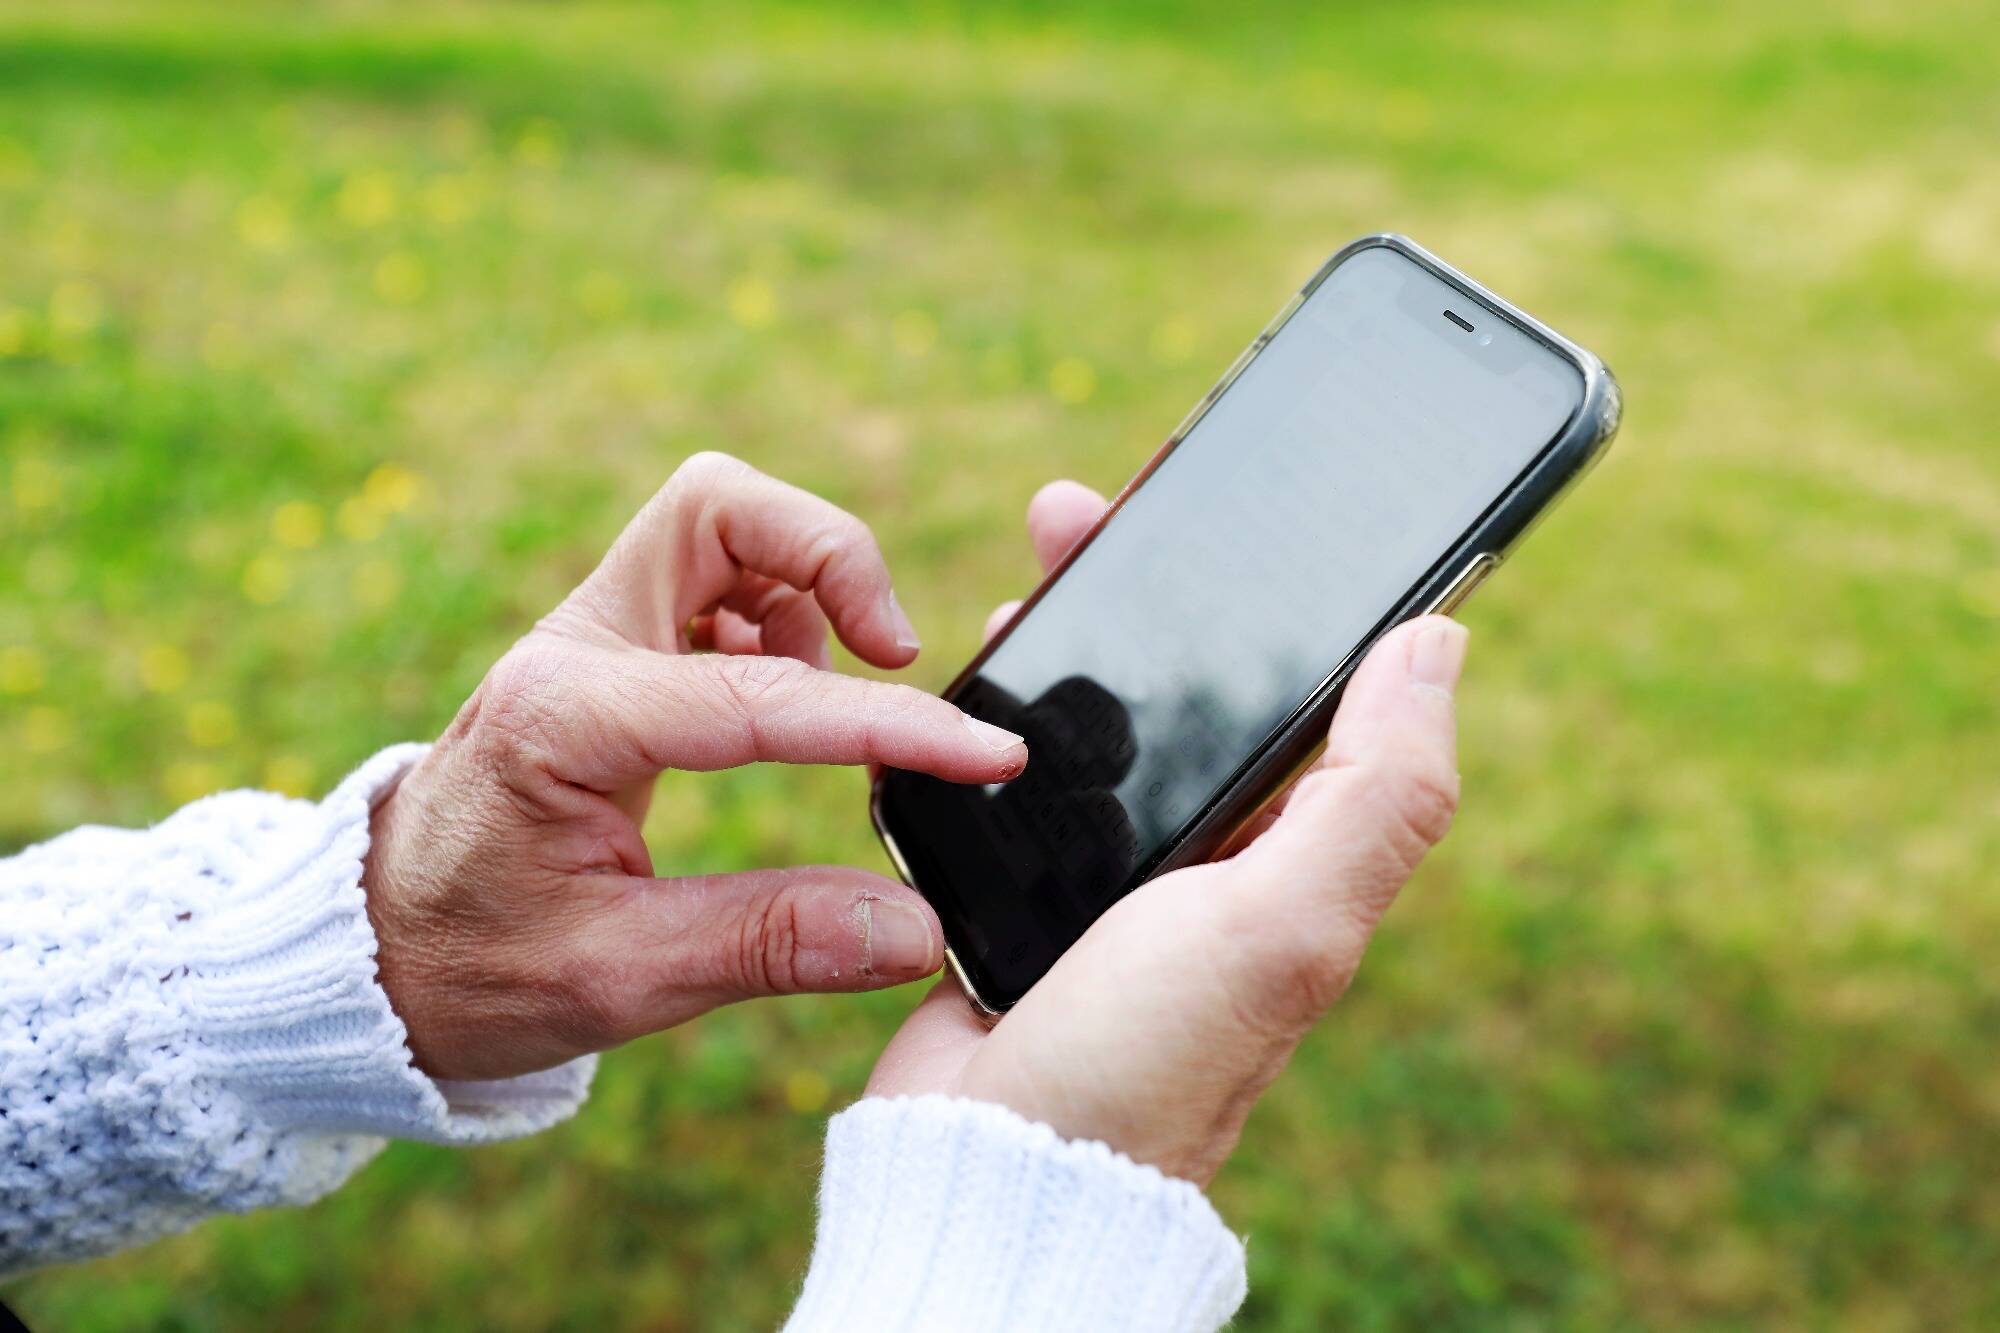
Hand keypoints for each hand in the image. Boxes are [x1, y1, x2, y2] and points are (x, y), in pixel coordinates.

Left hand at [362, 453, 1028, 1080]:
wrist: (371, 954)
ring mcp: (588, 638)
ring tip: (837, 694)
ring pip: (720, 524)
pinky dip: (778, 617)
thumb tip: (917, 927)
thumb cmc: (475, 969)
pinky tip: (788, 701)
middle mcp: (573, 650)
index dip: (890, 725)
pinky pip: (713, 580)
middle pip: (718, 507)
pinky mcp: (610, 652)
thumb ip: (771, 942)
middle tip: (895, 652)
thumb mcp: (619, 979)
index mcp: (564, 722)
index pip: (758, 697)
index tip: (986, 756)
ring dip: (806, 582)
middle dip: (829, 554)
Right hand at [867, 481, 1466, 1183]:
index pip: (1306, 690)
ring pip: (1097, 715)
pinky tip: (975, 665)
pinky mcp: (1023, 883)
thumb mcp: (1289, 918)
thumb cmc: (1150, 1052)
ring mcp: (1111, 868)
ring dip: (1068, 634)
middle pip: (1188, 685)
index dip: (1278, 592)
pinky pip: (1016, 768)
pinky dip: (1000, 708)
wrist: (993, 1157)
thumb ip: (1377, 790)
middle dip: (1146, 588)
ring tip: (1027, 575)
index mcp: (1287, 852)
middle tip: (1080, 511)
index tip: (1233, 506)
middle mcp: (1208, 855)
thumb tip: (1444, 638)